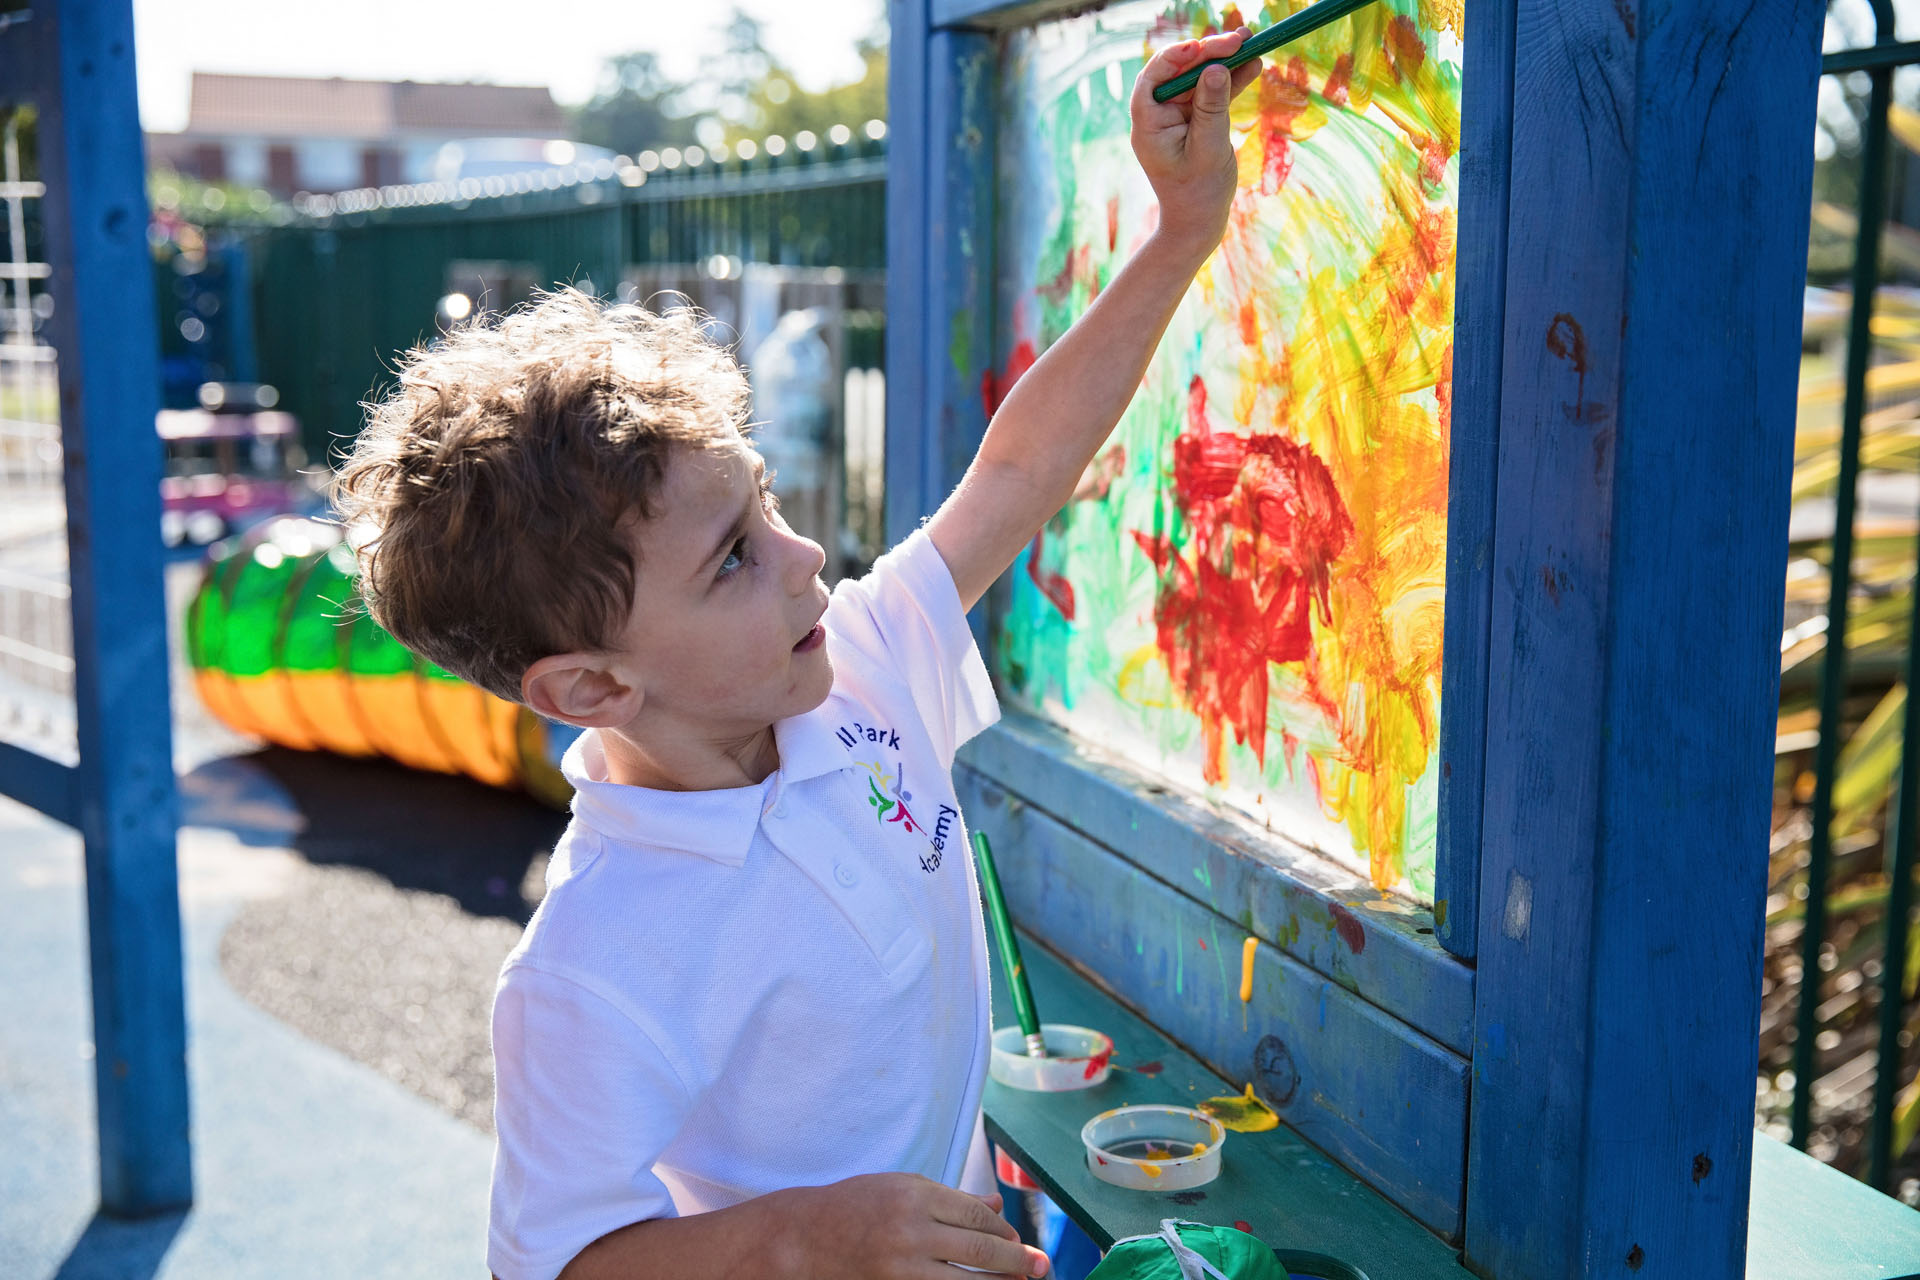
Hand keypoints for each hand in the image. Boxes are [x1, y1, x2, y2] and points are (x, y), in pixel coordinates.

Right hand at [776, 1173, 1048, 1278]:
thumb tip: (997, 1208)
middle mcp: (910, 1230)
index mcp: (914, 1195)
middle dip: (1016, 1262)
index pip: (977, 1216)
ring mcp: (901, 1267)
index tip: (1018, 1243)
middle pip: (980, 1250)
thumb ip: (950, 1199)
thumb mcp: (900, 1188)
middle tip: (1039, 1268)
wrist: (802, 1239)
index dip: (1004, 1232)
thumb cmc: (855, 1208)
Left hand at [1130, 28, 1262, 254]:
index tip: (1203, 48)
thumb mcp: (1208, 148)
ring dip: (1224, 62)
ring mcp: (1177, 117)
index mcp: (1148, 123)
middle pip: (1180, 72)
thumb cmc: (1199, 192)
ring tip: (1252, 44)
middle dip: (1209, 52)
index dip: (1178, 56)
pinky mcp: (1195, 121)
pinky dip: (1230, 81)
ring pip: (1199, 79)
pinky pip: (1211, 94)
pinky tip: (1253, 66)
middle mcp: (1158, 115)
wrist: (1199, 224)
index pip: (1155, 77)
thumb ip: (1211, 108)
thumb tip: (1214, 69)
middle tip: (1240, 38)